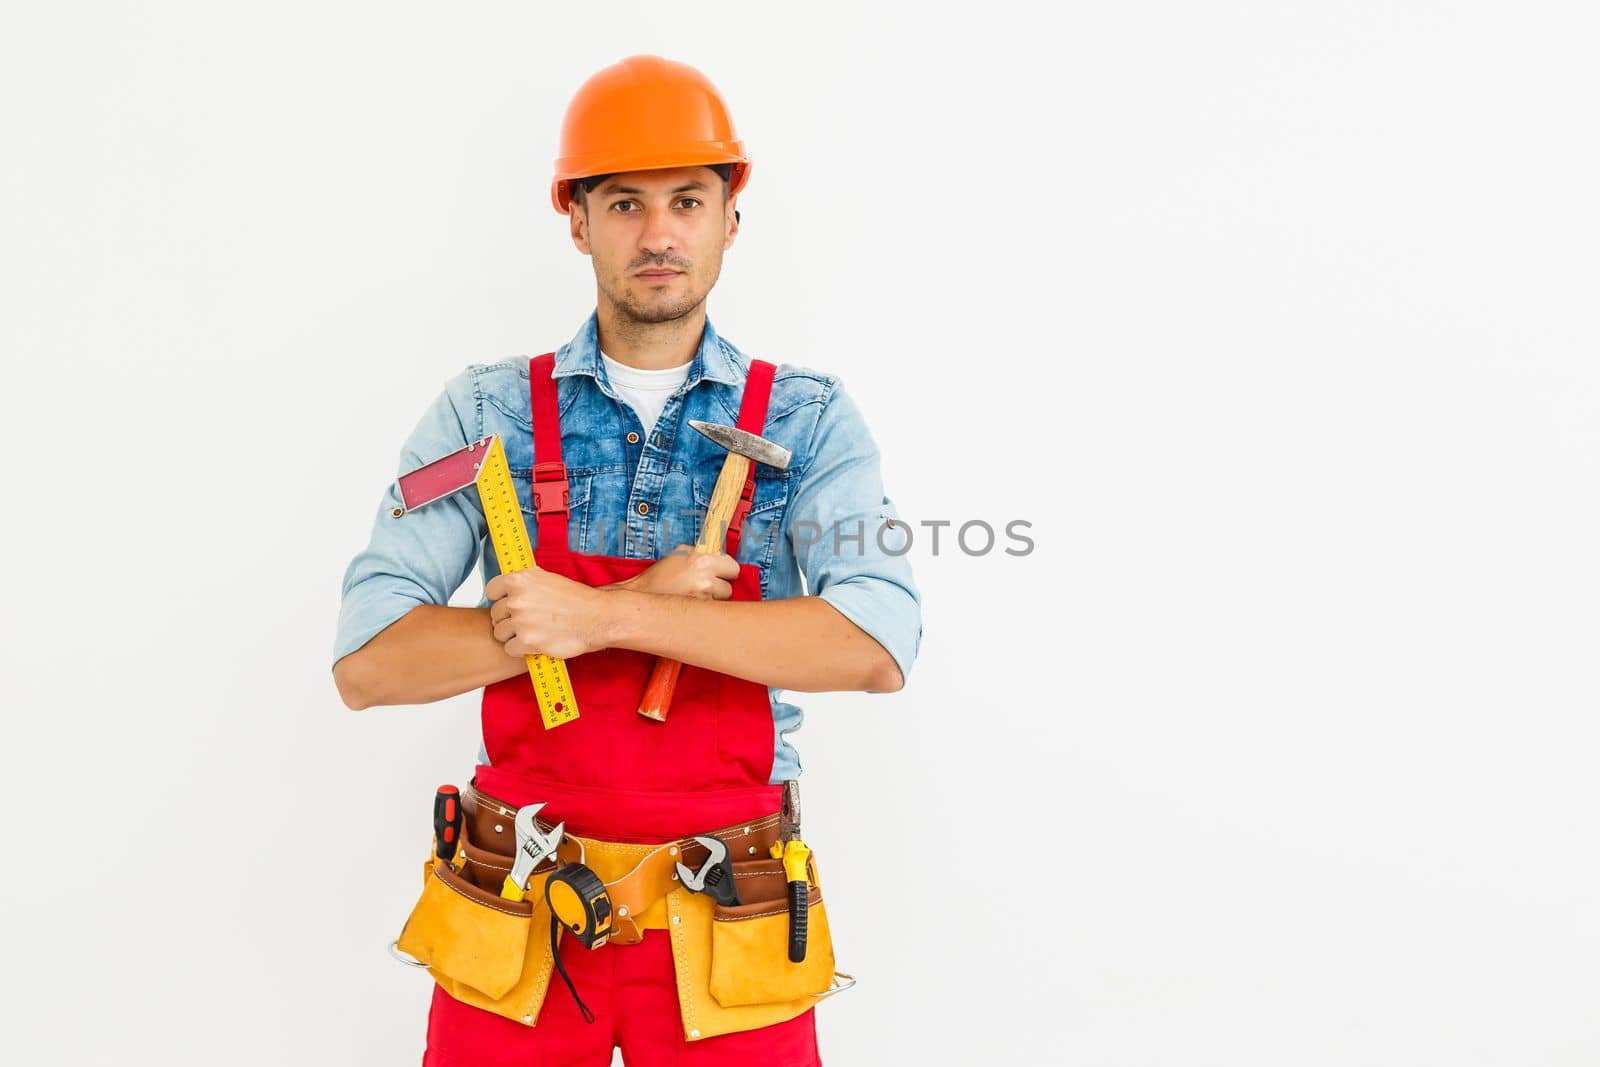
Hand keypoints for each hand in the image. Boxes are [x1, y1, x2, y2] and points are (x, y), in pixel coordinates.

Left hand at [486, 568, 611, 659]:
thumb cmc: (577, 600)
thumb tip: (511, 586)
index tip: (508, 603)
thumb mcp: (548, 579)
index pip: (491, 591)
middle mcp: (517, 599)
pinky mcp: (526, 642)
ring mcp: (520, 621)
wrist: (596, 618)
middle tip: (527, 621)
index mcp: (520, 580)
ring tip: (531, 632)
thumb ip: (526, 583)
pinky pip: (509, 649)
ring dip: (512, 635)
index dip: (500, 599)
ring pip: (500, 633)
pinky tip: (534, 643)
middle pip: (495, 614)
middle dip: (508, 619)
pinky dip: (520, 649)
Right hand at [613, 544, 738, 598]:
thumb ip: (700, 553)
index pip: (732, 564)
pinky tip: (692, 603)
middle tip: (709, 584)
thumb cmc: (658, 577)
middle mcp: (704, 574)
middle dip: (722, 584)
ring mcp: (703, 593)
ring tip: (696, 594)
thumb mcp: (679, 555)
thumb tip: (718, 553)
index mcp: (701, 557)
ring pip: (723, 597)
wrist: (641, 596)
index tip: (720, 571)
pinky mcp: (699, 609)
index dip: (725, 569)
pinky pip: (712, 608)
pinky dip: (706, 607)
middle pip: (731, 582)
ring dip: (714, 597)